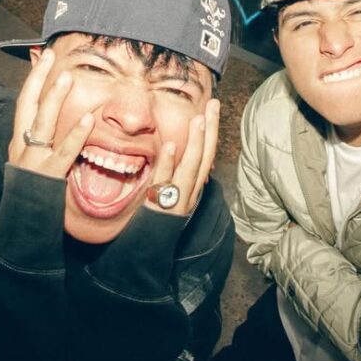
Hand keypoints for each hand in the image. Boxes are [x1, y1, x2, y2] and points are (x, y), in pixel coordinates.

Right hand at [8, 48, 93, 177]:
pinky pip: (63, 153)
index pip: (24, 102)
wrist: (21, 222)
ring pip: (43, 124)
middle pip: (29, 106)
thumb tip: (54, 111)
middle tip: (51, 57)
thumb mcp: (31, 158)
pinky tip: (87, 121)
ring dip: (55, 99)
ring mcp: (34, 161)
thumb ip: (41, 136)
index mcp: (19, 140)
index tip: (44, 57)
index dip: (34, 78)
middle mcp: (22, 146)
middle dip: (39, 79)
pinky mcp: (48, 176)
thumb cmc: (32, 188)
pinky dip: (75, 136)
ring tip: (67, 79)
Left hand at [145, 98, 219, 215]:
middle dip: (210, 130)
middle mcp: (190, 193)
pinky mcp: (161, 208)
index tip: (212, 107)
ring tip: (199, 120)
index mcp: (193, 188)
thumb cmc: (155, 221)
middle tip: (213, 105)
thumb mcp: (169, 194)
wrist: (147, 255)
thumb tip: (176, 149)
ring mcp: (177, 200)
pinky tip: (171, 146)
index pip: (206, 155)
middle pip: (204, 157)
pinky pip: (165, 182)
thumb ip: (173, 174)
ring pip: (191, 168)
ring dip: (196, 143)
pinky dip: (168, 164)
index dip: (211, 131)